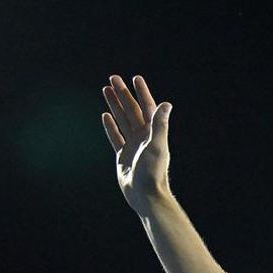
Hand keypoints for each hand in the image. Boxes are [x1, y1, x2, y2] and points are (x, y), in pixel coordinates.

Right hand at [101, 74, 172, 207]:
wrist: (145, 195)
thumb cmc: (153, 172)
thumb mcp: (157, 145)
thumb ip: (160, 125)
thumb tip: (166, 104)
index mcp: (153, 133)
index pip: (147, 107)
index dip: (141, 92)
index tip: (135, 78)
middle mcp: (143, 137)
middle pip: (131, 110)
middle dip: (123, 94)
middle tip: (113, 78)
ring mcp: (133, 145)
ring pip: (122, 120)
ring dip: (115, 105)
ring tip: (106, 90)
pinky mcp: (123, 156)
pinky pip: (115, 136)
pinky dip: (111, 126)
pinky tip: (105, 115)